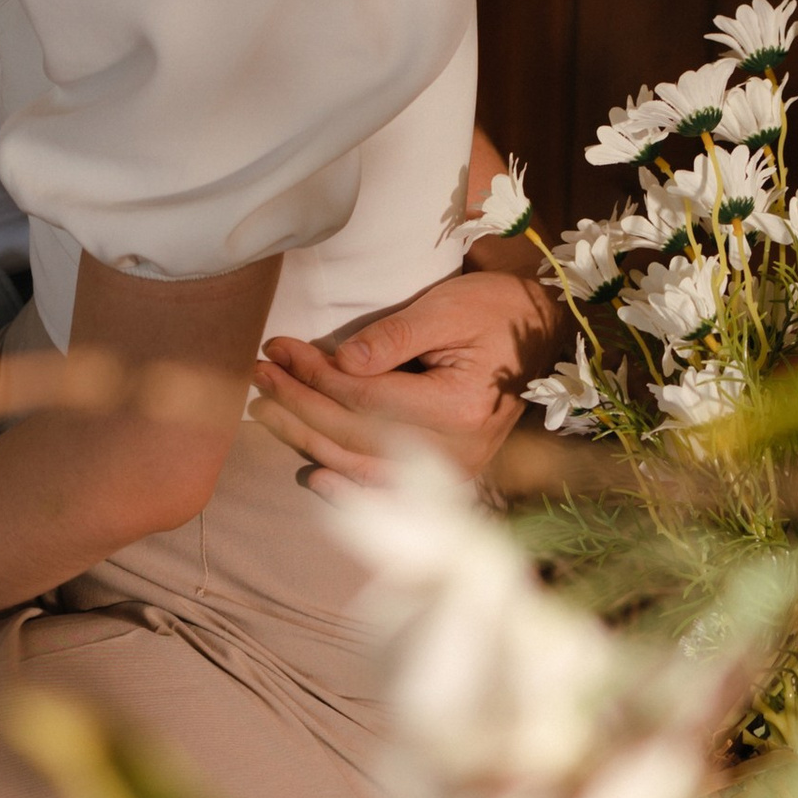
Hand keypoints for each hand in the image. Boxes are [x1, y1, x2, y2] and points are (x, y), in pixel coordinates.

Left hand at [247, 267, 558, 492]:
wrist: (538, 334)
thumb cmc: (490, 312)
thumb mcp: (445, 308)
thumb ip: (393, 336)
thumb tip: (339, 364)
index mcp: (458, 407)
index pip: (365, 397)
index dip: (313, 375)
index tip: (277, 348)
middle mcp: (458, 451)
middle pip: (356, 434)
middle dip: (299, 404)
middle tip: (259, 374)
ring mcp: (456, 471)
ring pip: (363, 465)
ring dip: (307, 440)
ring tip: (267, 410)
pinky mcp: (452, 476)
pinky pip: (390, 489)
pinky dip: (348, 487)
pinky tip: (313, 475)